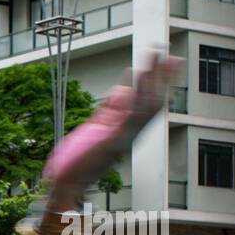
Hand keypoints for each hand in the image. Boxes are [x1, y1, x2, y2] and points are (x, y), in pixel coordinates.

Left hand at [43, 51, 181, 208]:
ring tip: (155, 56)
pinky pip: (130, 116)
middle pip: (153, 100)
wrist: (68, 182)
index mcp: (126, 127)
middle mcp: (130, 132)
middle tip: (167, 51)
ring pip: (146, 105)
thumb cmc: (78, 160)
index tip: (163, 59)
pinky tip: (136, 77)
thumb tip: (121, 89)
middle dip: (161, 76)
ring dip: (152, 80)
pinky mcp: (113, 140)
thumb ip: (108, 109)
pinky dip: (135, 97)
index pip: (146, 100)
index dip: (156, 80)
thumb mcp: (95, 127)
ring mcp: (123, 136)